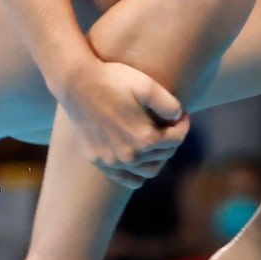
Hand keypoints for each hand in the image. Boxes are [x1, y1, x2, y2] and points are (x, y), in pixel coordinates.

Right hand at [61, 61, 188, 186]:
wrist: (76, 82)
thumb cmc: (113, 80)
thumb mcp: (147, 86)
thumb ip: (170, 105)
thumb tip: (178, 117)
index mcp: (145, 138)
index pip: (177, 139)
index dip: (184, 125)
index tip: (182, 114)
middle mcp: (129, 155)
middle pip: (164, 154)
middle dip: (172, 138)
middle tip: (170, 123)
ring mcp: (112, 161)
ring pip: (148, 171)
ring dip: (158, 157)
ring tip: (156, 140)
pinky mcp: (98, 160)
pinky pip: (126, 179)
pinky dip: (137, 173)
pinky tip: (139, 160)